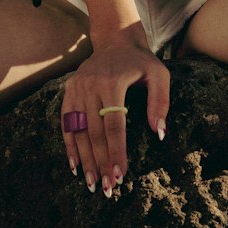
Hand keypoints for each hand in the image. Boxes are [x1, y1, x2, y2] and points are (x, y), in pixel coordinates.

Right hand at [60, 34, 169, 198]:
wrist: (115, 40)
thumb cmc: (141, 62)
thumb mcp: (159, 75)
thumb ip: (160, 102)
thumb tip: (158, 132)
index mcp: (112, 82)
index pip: (114, 125)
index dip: (116, 151)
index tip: (119, 174)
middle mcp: (90, 85)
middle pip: (94, 132)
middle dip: (100, 162)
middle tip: (106, 187)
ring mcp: (76, 88)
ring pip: (78, 130)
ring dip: (84, 159)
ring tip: (92, 182)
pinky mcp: (68, 91)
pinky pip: (67, 122)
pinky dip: (70, 145)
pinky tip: (75, 165)